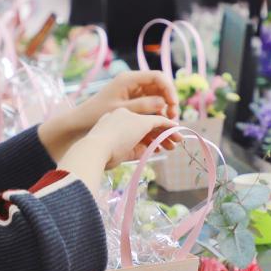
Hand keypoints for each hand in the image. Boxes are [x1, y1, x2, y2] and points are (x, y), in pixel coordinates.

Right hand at [57, 109, 175, 191]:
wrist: (94, 151)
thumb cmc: (101, 156)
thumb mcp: (118, 152)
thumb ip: (132, 149)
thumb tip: (146, 150)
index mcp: (111, 121)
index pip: (132, 127)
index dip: (145, 136)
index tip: (153, 146)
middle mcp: (121, 114)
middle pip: (144, 124)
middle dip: (158, 135)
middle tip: (168, 145)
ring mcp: (131, 116)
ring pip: (153, 123)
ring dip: (166, 133)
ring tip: (175, 143)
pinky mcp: (141, 121)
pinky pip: (159, 122)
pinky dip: (169, 127)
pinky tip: (176, 131)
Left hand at [79, 69, 178, 125]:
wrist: (81, 120)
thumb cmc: (97, 113)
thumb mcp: (121, 109)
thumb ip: (142, 105)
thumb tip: (163, 102)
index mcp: (129, 79)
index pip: (157, 76)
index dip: (169, 89)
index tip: (173, 104)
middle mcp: (133, 82)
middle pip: (160, 85)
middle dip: (169, 99)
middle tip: (174, 116)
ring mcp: (134, 90)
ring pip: (157, 94)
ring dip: (165, 106)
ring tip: (169, 121)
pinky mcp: (133, 100)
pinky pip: (151, 102)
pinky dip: (158, 111)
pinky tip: (161, 123)